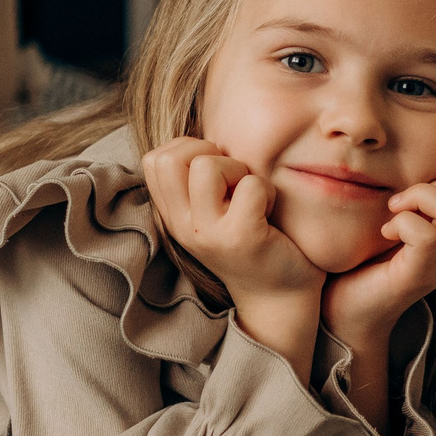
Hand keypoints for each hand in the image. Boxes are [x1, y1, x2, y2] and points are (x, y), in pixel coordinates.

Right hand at [140, 137, 324, 309]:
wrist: (281, 297)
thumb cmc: (252, 241)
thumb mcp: (212, 213)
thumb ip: (196, 182)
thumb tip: (196, 138)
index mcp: (173, 216)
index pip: (154, 159)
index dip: (187, 149)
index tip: (214, 172)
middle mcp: (183, 226)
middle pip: (171, 157)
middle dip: (208, 153)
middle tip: (232, 180)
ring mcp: (209, 235)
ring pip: (208, 166)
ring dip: (239, 170)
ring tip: (251, 197)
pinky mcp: (242, 238)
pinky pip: (251, 186)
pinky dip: (268, 190)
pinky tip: (270, 214)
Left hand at [320, 169, 435, 347]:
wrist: (346, 313)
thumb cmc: (365, 260)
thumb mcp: (398, 219)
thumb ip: (414, 197)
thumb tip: (409, 157)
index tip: (423, 190)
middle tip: (402, 202)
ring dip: (420, 198)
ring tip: (394, 213)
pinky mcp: (415, 277)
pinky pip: (427, 237)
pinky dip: (404, 223)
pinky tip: (387, 232)